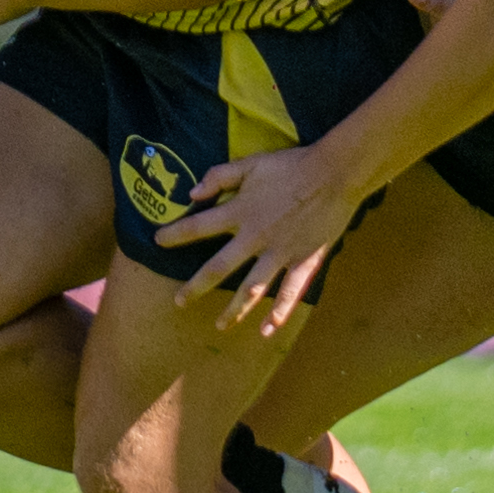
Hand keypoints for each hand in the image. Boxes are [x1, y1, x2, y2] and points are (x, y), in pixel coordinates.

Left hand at [158, 144, 358, 338]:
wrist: (335, 174)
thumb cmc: (292, 165)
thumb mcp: (251, 163)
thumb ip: (219, 176)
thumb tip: (192, 193)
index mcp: (239, 212)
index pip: (198, 227)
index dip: (175, 234)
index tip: (158, 241)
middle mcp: (254, 238)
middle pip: (218, 268)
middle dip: (196, 287)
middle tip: (180, 302)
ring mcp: (280, 253)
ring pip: (252, 288)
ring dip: (235, 309)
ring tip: (221, 325)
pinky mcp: (304, 261)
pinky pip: (290, 291)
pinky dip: (280, 312)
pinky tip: (268, 329)